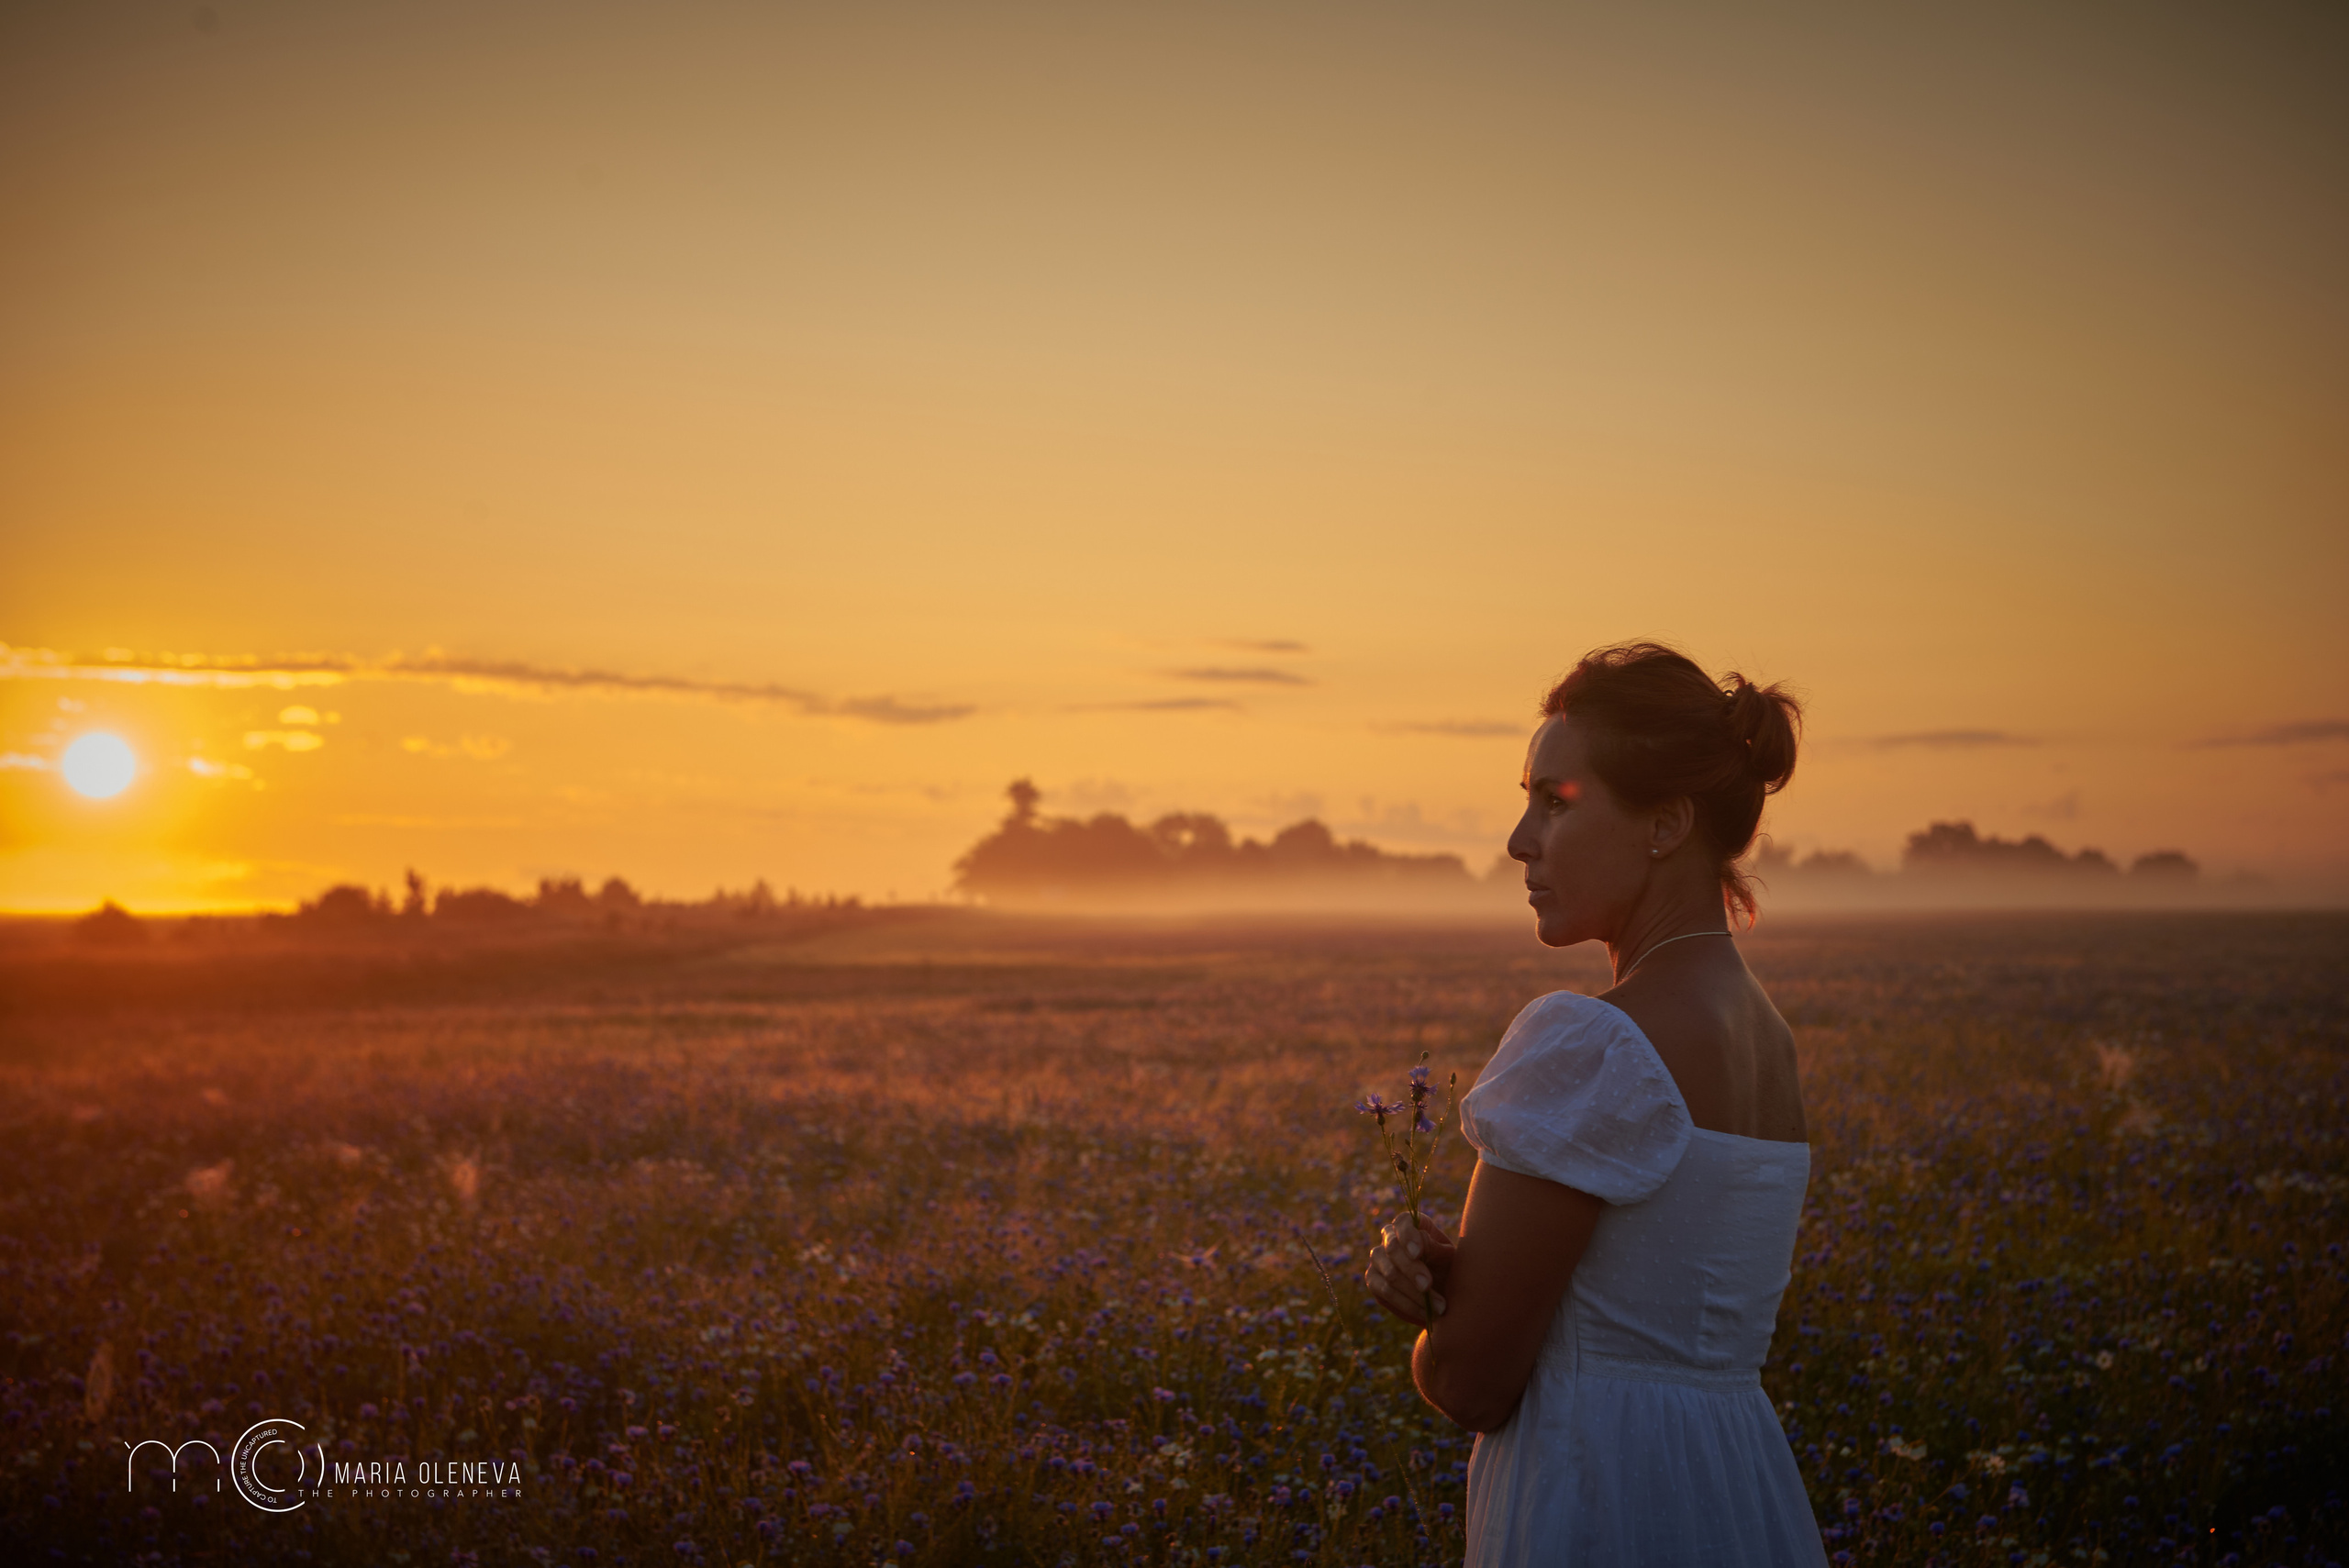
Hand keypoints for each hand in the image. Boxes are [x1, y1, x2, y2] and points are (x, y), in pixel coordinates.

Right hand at [1363, 1211, 1454, 1328]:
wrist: (1441, 1293)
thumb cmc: (1447, 1267)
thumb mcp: (1448, 1257)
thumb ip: (1434, 1248)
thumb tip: (1417, 1248)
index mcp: (1410, 1225)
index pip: (1402, 1222)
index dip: (1407, 1236)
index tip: (1418, 1254)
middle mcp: (1389, 1238)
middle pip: (1392, 1249)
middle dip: (1411, 1269)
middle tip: (1428, 1286)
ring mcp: (1378, 1259)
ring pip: (1390, 1273)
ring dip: (1413, 1292)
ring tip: (1438, 1306)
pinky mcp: (1374, 1281)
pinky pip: (1385, 1292)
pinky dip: (1407, 1304)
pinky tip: (1425, 1313)